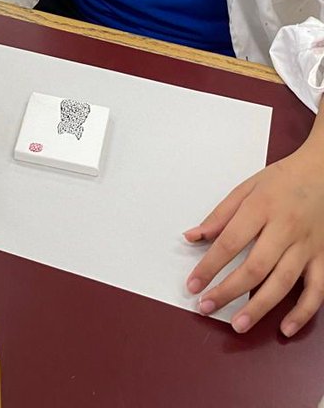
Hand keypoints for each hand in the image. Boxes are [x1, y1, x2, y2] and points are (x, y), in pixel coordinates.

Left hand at [184, 143, 323, 335]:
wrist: (323, 173)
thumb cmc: (282, 180)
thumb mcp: (246, 188)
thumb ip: (219, 215)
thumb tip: (192, 237)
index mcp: (261, 208)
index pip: (230, 242)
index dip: (209, 266)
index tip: (193, 284)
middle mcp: (285, 229)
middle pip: (255, 267)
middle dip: (228, 291)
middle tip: (207, 307)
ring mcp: (307, 246)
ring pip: (283, 283)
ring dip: (259, 307)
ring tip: (239, 324)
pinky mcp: (323, 258)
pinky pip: (316, 291)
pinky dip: (302, 313)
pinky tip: (285, 328)